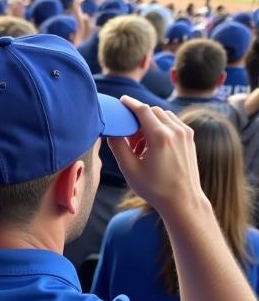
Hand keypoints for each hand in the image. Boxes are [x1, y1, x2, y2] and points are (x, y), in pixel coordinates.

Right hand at [108, 97, 203, 218]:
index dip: (130, 104)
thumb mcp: (129, 169)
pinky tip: (152, 146)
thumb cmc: (154, 188)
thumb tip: (111, 131)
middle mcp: (175, 130)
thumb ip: (118, 147)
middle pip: (153, 111)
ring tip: (140, 145)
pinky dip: (160, 127)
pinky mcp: (189, 137)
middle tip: (128, 135)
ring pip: (163, 116)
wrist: (182, 199)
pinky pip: (172, 123)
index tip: (121, 100)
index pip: (142, 110)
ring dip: (149, 123)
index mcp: (160, 137)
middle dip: (138, 117)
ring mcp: (185, 132)